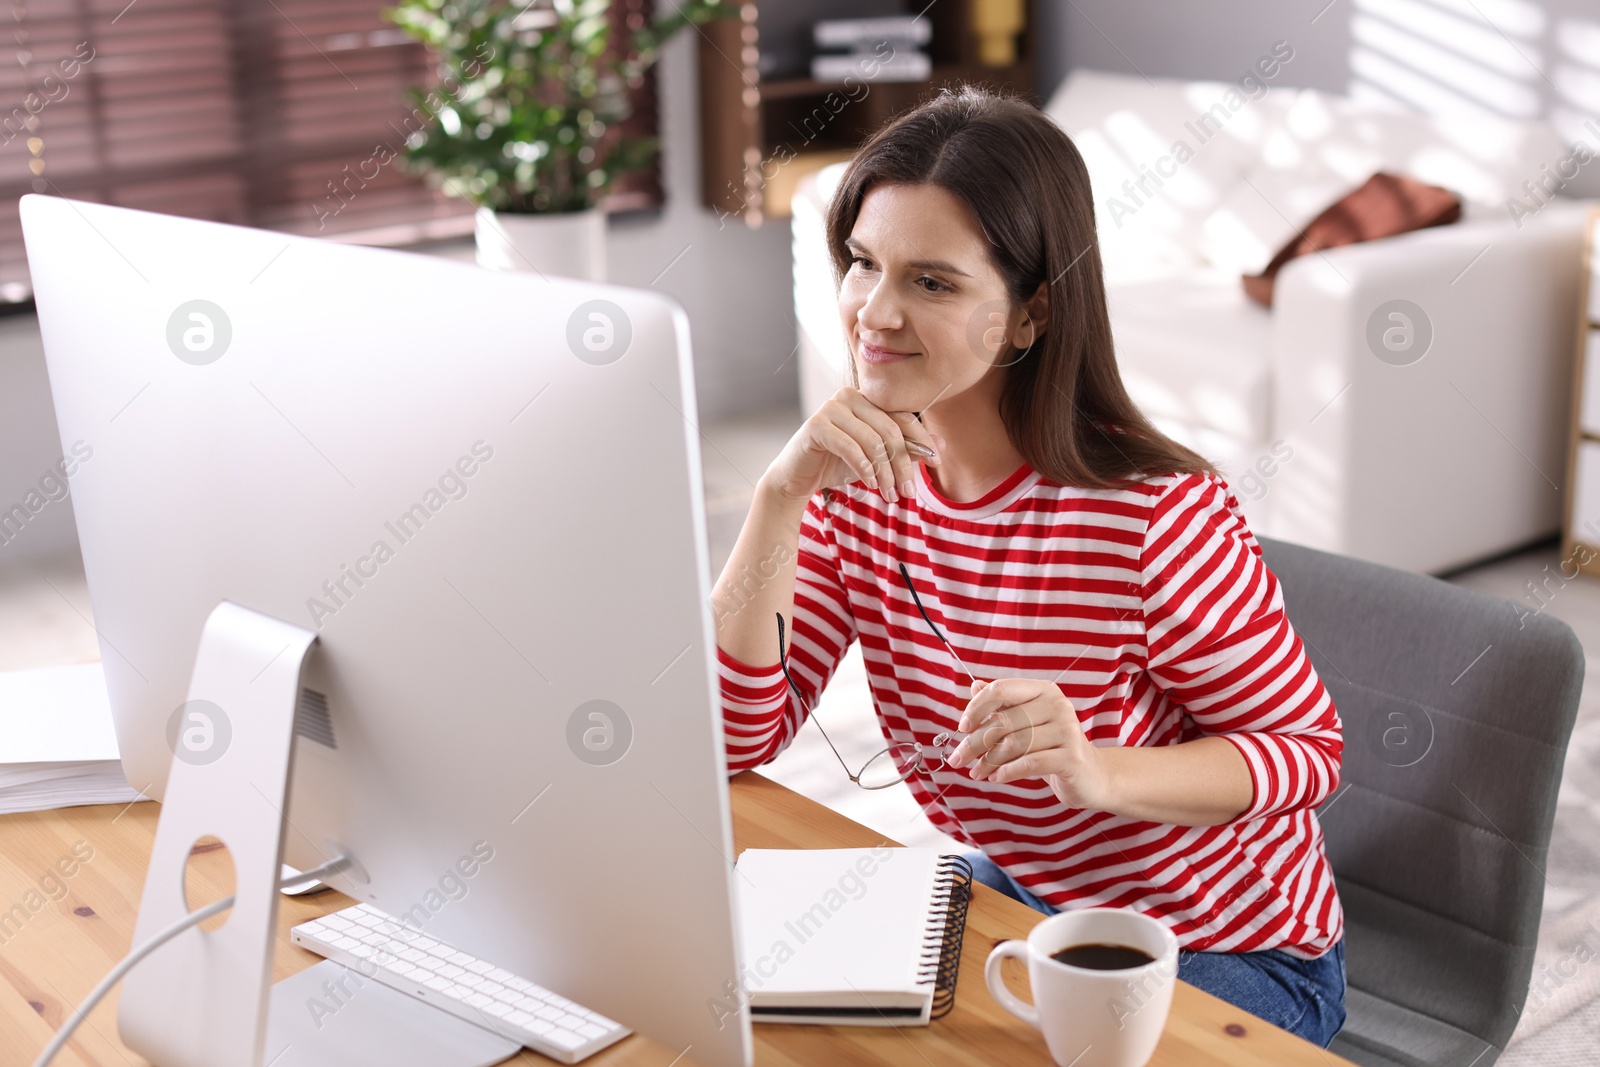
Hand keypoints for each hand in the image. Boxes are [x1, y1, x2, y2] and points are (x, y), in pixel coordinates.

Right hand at [761, 387, 942, 506]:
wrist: (797, 479)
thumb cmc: (836, 465)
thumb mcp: (877, 459)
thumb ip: (905, 450)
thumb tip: (941, 446)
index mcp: (866, 399)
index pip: (902, 416)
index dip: (922, 439)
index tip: (936, 463)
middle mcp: (849, 397)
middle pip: (890, 430)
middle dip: (903, 464)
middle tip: (909, 492)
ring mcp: (831, 408)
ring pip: (873, 441)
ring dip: (885, 473)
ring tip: (889, 495)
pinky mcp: (816, 425)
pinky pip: (850, 447)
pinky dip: (864, 468)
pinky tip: (871, 485)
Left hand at [943, 678, 1112, 810]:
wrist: (1091, 775)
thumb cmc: (1052, 747)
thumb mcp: (1026, 723)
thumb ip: (1003, 705)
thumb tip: (974, 686)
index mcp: (1043, 690)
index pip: (1002, 689)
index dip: (977, 707)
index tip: (962, 727)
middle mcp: (1057, 704)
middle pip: (1004, 721)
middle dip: (975, 743)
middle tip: (958, 760)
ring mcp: (1067, 730)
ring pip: (1014, 744)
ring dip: (989, 761)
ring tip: (977, 773)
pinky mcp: (1072, 757)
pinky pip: (1029, 763)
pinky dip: (1007, 772)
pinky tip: (996, 778)